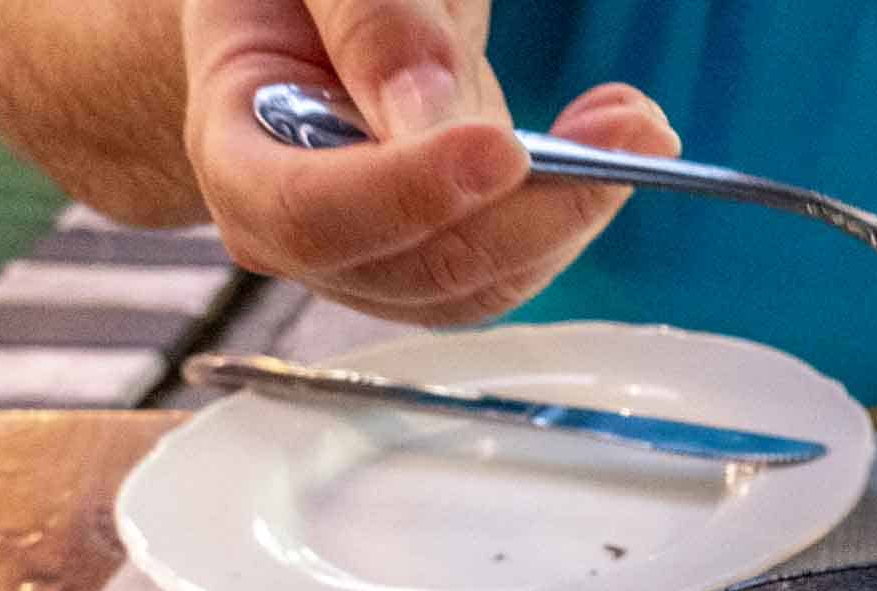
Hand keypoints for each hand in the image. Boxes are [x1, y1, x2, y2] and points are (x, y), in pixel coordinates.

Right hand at [181, 0, 678, 323]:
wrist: (299, 17)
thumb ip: (370, 24)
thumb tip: (431, 114)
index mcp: (238, 155)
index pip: (311, 214)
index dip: (409, 195)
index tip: (503, 149)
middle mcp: (300, 235)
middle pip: (423, 265)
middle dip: (536, 208)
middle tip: (630, 135)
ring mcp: (375, 262)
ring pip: (486, 279)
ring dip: (575, 213)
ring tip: (638, 128)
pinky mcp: (441, 261)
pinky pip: (517, 263)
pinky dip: (578, 211)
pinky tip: (619, 142)